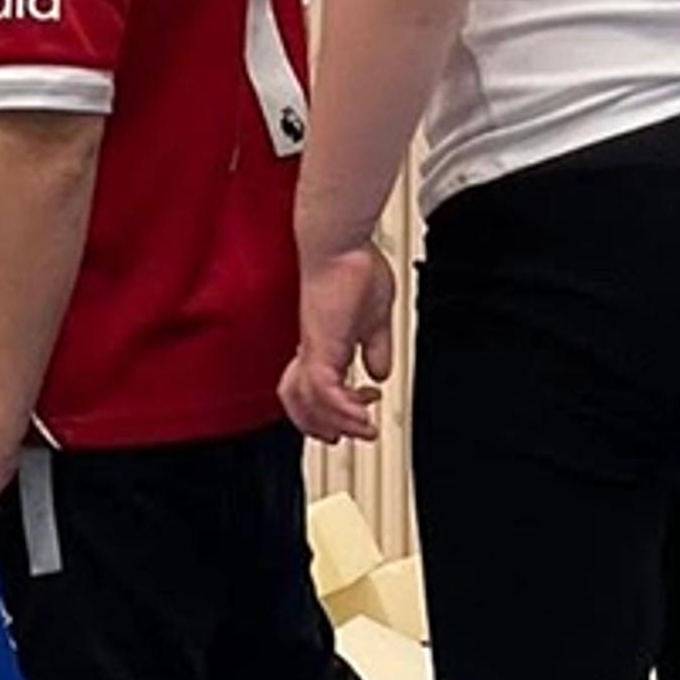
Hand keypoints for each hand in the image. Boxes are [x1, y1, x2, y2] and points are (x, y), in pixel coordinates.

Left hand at [283, 241, 397, 445]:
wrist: (340, 244)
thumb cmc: (355, 268)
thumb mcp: (375, 319)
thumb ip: (377, 347)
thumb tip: (380, 372)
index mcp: (322, 345)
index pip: (312, 390)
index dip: (330, 410)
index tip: (363, 412)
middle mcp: (311, 351)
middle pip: (299, 404)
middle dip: (324, 427)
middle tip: (352, 435)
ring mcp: (313, 349)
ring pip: (310, 403)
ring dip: (339, 424)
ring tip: (364, 429)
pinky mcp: (320, 346)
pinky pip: (323, 390)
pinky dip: (342, 409)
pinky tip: (362, 414)